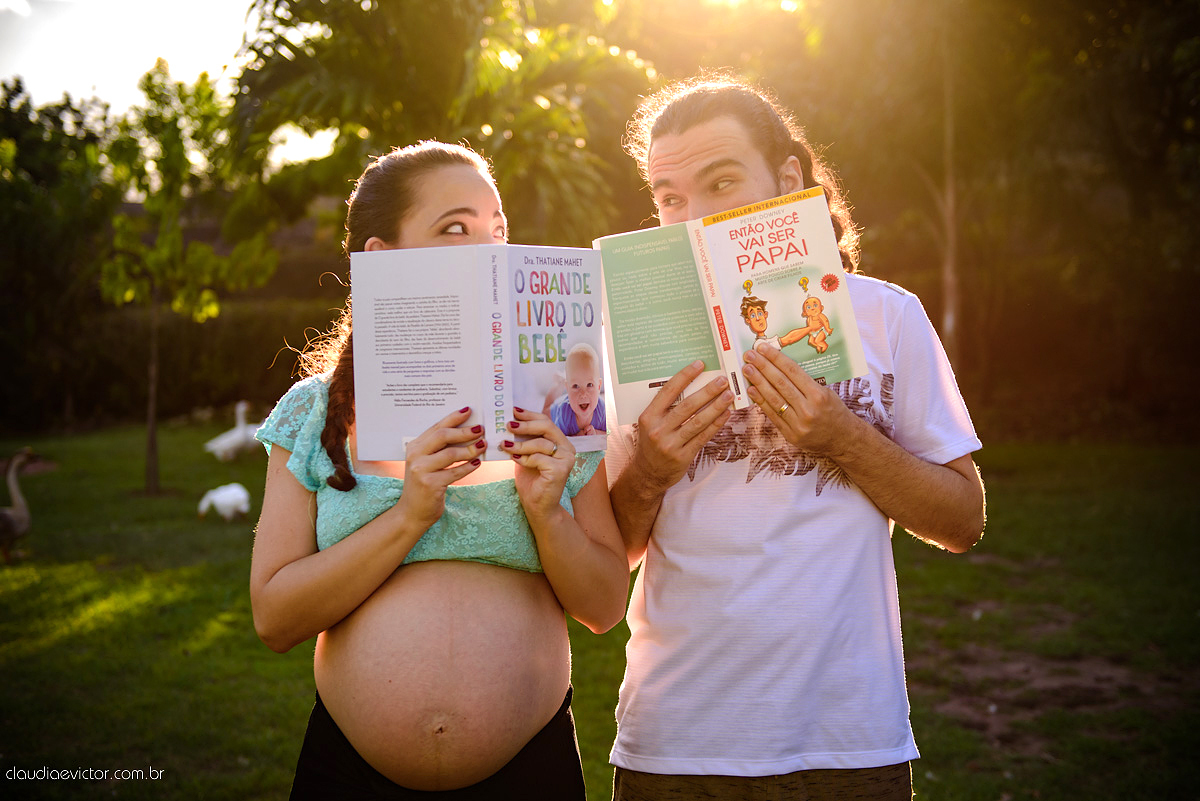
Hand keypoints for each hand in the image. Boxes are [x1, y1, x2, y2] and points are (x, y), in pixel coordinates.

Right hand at [396, 407, 484, 528]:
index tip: (469, 410)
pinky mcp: (431, 484)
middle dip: (464, 431)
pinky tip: (477, 464)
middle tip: (481, 429)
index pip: (436, 427)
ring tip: (483, 446)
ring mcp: (421, 470)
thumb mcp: (425, 463)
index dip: (453, 418)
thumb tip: (466, 431)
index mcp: (414, 447)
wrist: (412, 512)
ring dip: (470, 449)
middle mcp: (415, 456)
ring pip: (451, 454)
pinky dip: (468, 467)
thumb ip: (439, 448)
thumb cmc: (423, 484)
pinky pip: (455, 472)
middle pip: (443, 436)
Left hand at [501, 407, 574, 522]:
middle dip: (525, 424)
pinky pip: (538, 458)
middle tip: (507, 424)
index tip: (513, 411)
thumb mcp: (526, 455)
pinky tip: (515, 459)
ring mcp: (566, 459)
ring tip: (504, 445)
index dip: (529, 415)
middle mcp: (567, 448)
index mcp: (560, 442)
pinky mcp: (560, 470)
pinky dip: (524, 458)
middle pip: (546, 427)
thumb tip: (508, 422)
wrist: (538, 506)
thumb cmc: (532, 480)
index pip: (546, 421)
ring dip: (519, 443)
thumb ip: (523, 440)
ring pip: (541, 443)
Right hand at [631, 361, 733, 492]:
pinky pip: (703, 437)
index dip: (685, 376)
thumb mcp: (649, 424)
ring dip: (716, 406)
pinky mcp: (682, 456)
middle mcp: (658, 429)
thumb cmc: (651, 443)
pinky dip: (716, 424)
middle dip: (708, 391)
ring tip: (729, 394)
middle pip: (687, 405)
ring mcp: (670, 444)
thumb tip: (691, 385)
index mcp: (648, 416)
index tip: (700, 364)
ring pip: (698, 421)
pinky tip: (726, 413)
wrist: (647, 474)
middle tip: (723, 380)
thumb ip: (664, 408)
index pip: (668, 391)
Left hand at [741, 344, 859, 455]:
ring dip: (758, 382)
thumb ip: (805, 383)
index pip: (793, 372)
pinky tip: (752, 390)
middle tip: (750, 355)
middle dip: (763, 367)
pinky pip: (772, 415)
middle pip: (781, 383)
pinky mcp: (791, 435)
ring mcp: (798, 424)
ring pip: (774, 398)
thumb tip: (780, 367)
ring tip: (747, 370)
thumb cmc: (834, 411)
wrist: (842, 439)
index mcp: (819, 395)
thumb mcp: (826, 392)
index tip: (763, 348)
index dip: (776, 358)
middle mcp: (808, 409)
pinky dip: (761, 401)